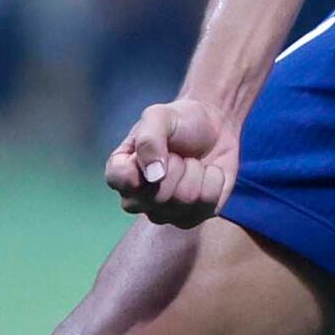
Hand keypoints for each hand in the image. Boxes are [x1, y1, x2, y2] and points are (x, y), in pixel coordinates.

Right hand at [108, 95, 239, 224]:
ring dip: (197, 171)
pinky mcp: (192, 217)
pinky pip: (208, 203)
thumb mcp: (159, 116)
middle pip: (159, 196)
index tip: (159, 146)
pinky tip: (207, 173)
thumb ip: (149, 139)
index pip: (120, 179)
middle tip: (178, 153)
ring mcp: (164, 213)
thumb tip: (153, 177)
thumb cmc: (179, 121)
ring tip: (192, 162)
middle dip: (178, 165)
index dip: (145, 161)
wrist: (214, 127)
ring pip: (186, 199)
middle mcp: (137, 200)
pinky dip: (214, 180)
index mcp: (121, 174)